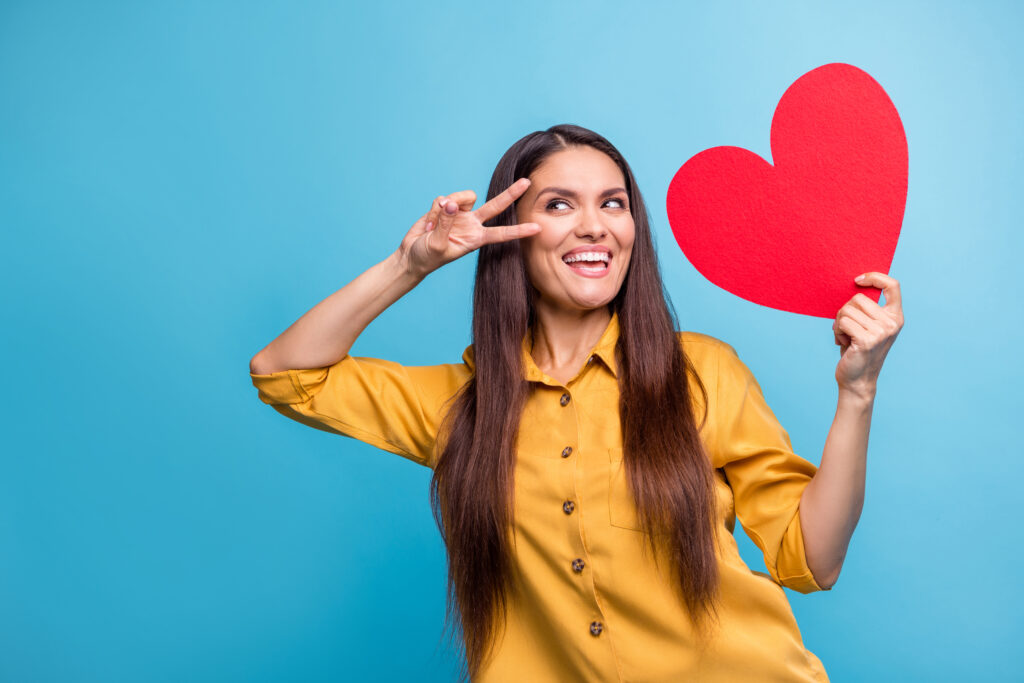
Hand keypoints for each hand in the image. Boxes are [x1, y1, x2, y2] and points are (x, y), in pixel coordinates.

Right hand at [397, 178, 541, 277]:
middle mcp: (472, 224)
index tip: (537, 228)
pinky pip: (443, 199)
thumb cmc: (427, 258)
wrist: (411, 256)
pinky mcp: (446, 207)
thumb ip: (445, 223)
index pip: (501, 233)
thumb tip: (452, 203)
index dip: (518, 231)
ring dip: (446, 206)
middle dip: (511, 193)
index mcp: (475, 239)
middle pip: (495, 205)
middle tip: (527, 182)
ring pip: (463, 196)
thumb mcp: (437, 245)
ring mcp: (460, 214)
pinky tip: (427, 223)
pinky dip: (433, 210)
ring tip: (433, 224)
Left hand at [832, 272, 903, 398]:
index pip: (893, 286)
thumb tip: (854, 284)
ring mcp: (881, 332)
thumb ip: (867, 309)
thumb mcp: (868, 326)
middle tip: (846, 329)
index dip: (875, 277)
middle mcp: (892, 323)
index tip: (857, 280)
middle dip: (845, 311)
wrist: (857, 380)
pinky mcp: (867, 340)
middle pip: (858, 298)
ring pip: (847, 310)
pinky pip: (842, 322)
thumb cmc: (858, 351)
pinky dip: (836, 331)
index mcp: (895, 317)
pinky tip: (842, 343)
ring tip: (845, 338)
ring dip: (839, 323)